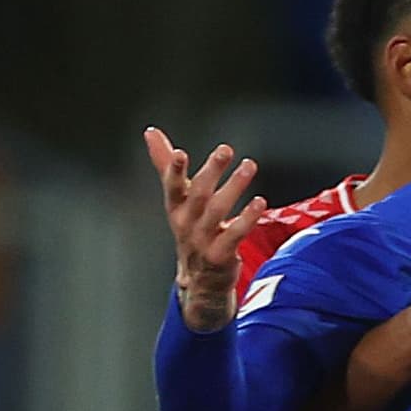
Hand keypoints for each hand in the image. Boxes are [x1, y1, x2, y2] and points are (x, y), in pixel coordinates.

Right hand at [147, 126, 261, 331]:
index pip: (171, 186)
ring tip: (249, 165)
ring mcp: (203, 240)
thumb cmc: (190, 229)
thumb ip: (165, 163)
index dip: (173, 170)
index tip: (180, 153)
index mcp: (175, 207)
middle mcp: (186, 223)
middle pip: (198, 194)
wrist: (199, 279)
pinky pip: (235, 234)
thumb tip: (151, 131)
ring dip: (234, 187)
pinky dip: (247, 218)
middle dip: (211, 171)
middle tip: (225, 149)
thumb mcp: (176, 198)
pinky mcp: (221, 254)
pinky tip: (260, 201)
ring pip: (218, 211)